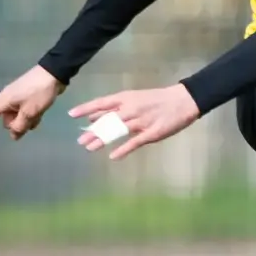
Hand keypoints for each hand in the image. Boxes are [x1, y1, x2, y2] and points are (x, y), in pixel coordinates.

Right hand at [0, 65, 63, 146]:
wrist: (53, 74)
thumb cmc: (38, 93)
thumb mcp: (29, 112)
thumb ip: (20, 126)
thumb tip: (14, 136)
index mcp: (2, 102)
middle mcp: (6, 101)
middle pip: (7, 122)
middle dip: (18, 126)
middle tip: (32, 118)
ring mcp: (16, 100)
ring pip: (18, 120)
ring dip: (27, 121)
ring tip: (39, 113)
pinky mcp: (25, 100)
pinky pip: (25, 114)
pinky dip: (31, 116)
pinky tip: (41, 113)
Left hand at [68, 84, 201, 160]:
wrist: (183, 100)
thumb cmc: (157, 99)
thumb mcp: (134, 98)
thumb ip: (115, 108)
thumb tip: (94, 116)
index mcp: (126, 98)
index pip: (102, 103)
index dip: (86, 108)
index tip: (71, 114)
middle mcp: (131, 109)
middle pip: (107, 120)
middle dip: (93, 131)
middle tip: (80, 140)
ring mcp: (140, 121)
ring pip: (118, 131)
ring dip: (103, 140)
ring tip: (90, 148)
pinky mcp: (151, 133)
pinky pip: (134, 142)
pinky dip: (123, 150)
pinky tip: (113, 157)